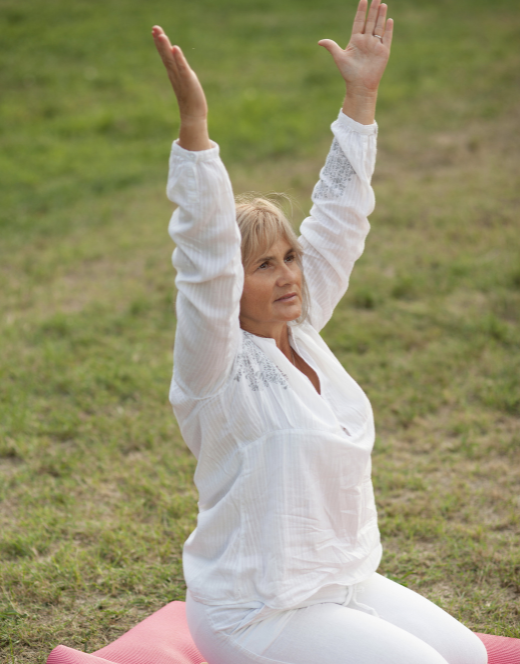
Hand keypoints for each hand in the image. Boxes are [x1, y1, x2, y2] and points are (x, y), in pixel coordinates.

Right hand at [152, 26, 210, 149]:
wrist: (194, 117)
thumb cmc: (191, 101)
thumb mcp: (186, 83)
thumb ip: (182, 75)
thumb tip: (180, 70)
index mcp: (174, 74)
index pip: (166, 56)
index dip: (160, 44)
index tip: (155, 30)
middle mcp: (175, 74)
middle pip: (166, 55)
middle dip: (160, 41)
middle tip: (154, 27)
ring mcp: (180, 78)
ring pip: (171, 60)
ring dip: (165, 47)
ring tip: (161, 34)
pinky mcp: (188, 82)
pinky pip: (182, 68)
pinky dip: (178, 59)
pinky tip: (175, 49)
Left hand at [318, 0, 392, 93]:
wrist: (359, 86)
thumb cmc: (349, 73)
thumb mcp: (339, 58)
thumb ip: (332, 47)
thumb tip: (320, 41)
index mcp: (355, 40)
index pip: (359, 22)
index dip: (361, 11)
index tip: (363, 0)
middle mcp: (366, 41)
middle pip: (370, 21)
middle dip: (373, 9)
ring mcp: (375, 45)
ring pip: (378, 27)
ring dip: (380, 16)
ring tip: (382, 4)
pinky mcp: (383, 51)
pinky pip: (387, 38)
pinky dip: (388, 30)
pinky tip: (388, 20)